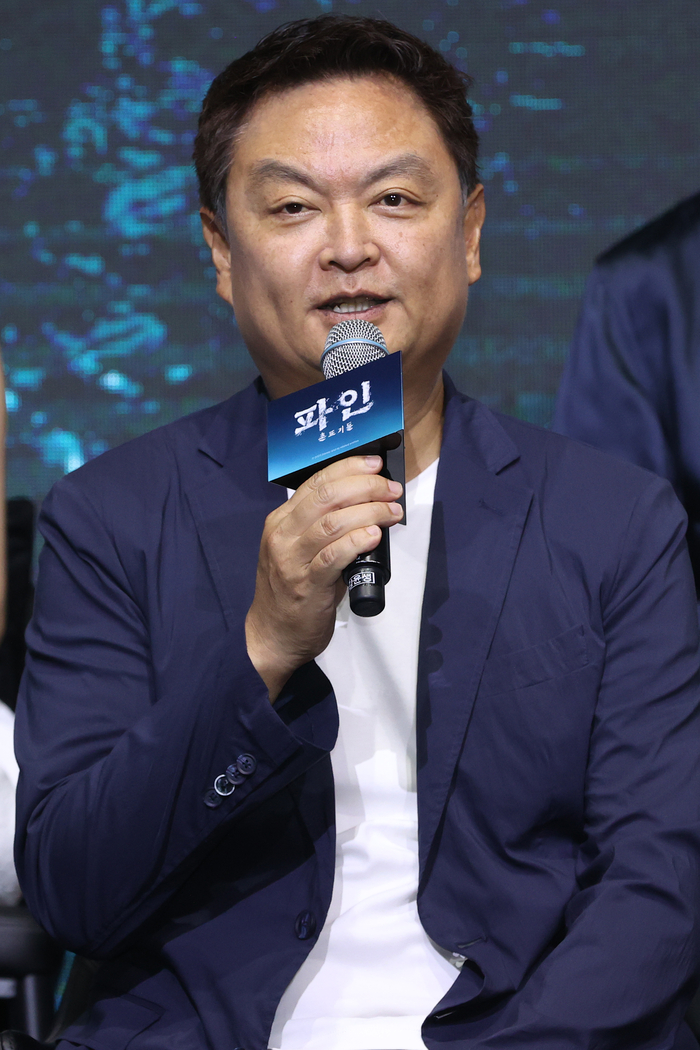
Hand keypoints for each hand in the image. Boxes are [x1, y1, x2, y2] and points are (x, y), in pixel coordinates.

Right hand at [245, 454, 402, 700]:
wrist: (274, 634)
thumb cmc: (294, 589)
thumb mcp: (301, 549)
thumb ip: (323, 526)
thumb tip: (367, 503)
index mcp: (281, 520)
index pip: (315, 482)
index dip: (349, 468)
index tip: (375, 465)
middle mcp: (282, 535)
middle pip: (326, 496)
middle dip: (364, 486)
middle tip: (391, 490)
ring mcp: (291, 560)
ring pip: (332, 522)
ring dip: (368, 512)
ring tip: (392, 511)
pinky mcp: (306, 584)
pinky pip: (333, 555)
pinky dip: (357, 540)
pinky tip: (374, 535)